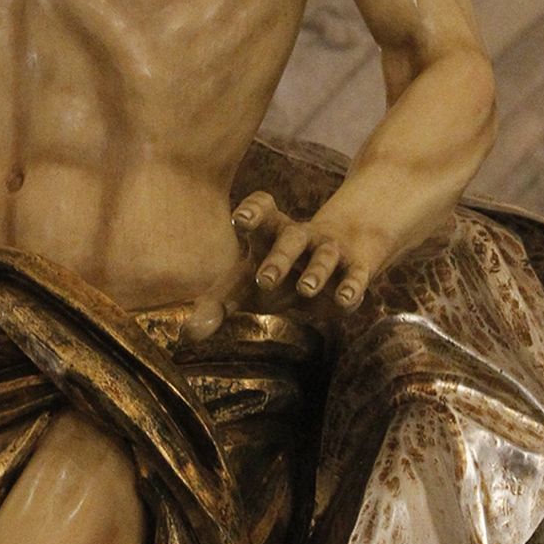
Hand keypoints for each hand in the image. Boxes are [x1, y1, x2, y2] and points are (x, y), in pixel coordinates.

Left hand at [181, 193, 382, 346]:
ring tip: (306, 290)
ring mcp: (330, 250)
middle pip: (291, 238)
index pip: (263, 209)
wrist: (340, 255)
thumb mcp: (248, 283)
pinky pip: (355, 276)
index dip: (254, 211)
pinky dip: (351, 287)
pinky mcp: (355, 269)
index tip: (240, 220)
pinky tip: (344, 301)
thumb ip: (218, 304)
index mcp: (271, 233)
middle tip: (264, 280)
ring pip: (324, 254)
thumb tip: (188, 334)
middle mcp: (301, 237)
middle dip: (279, 257)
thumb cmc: (280, 271)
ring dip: (316, 271)